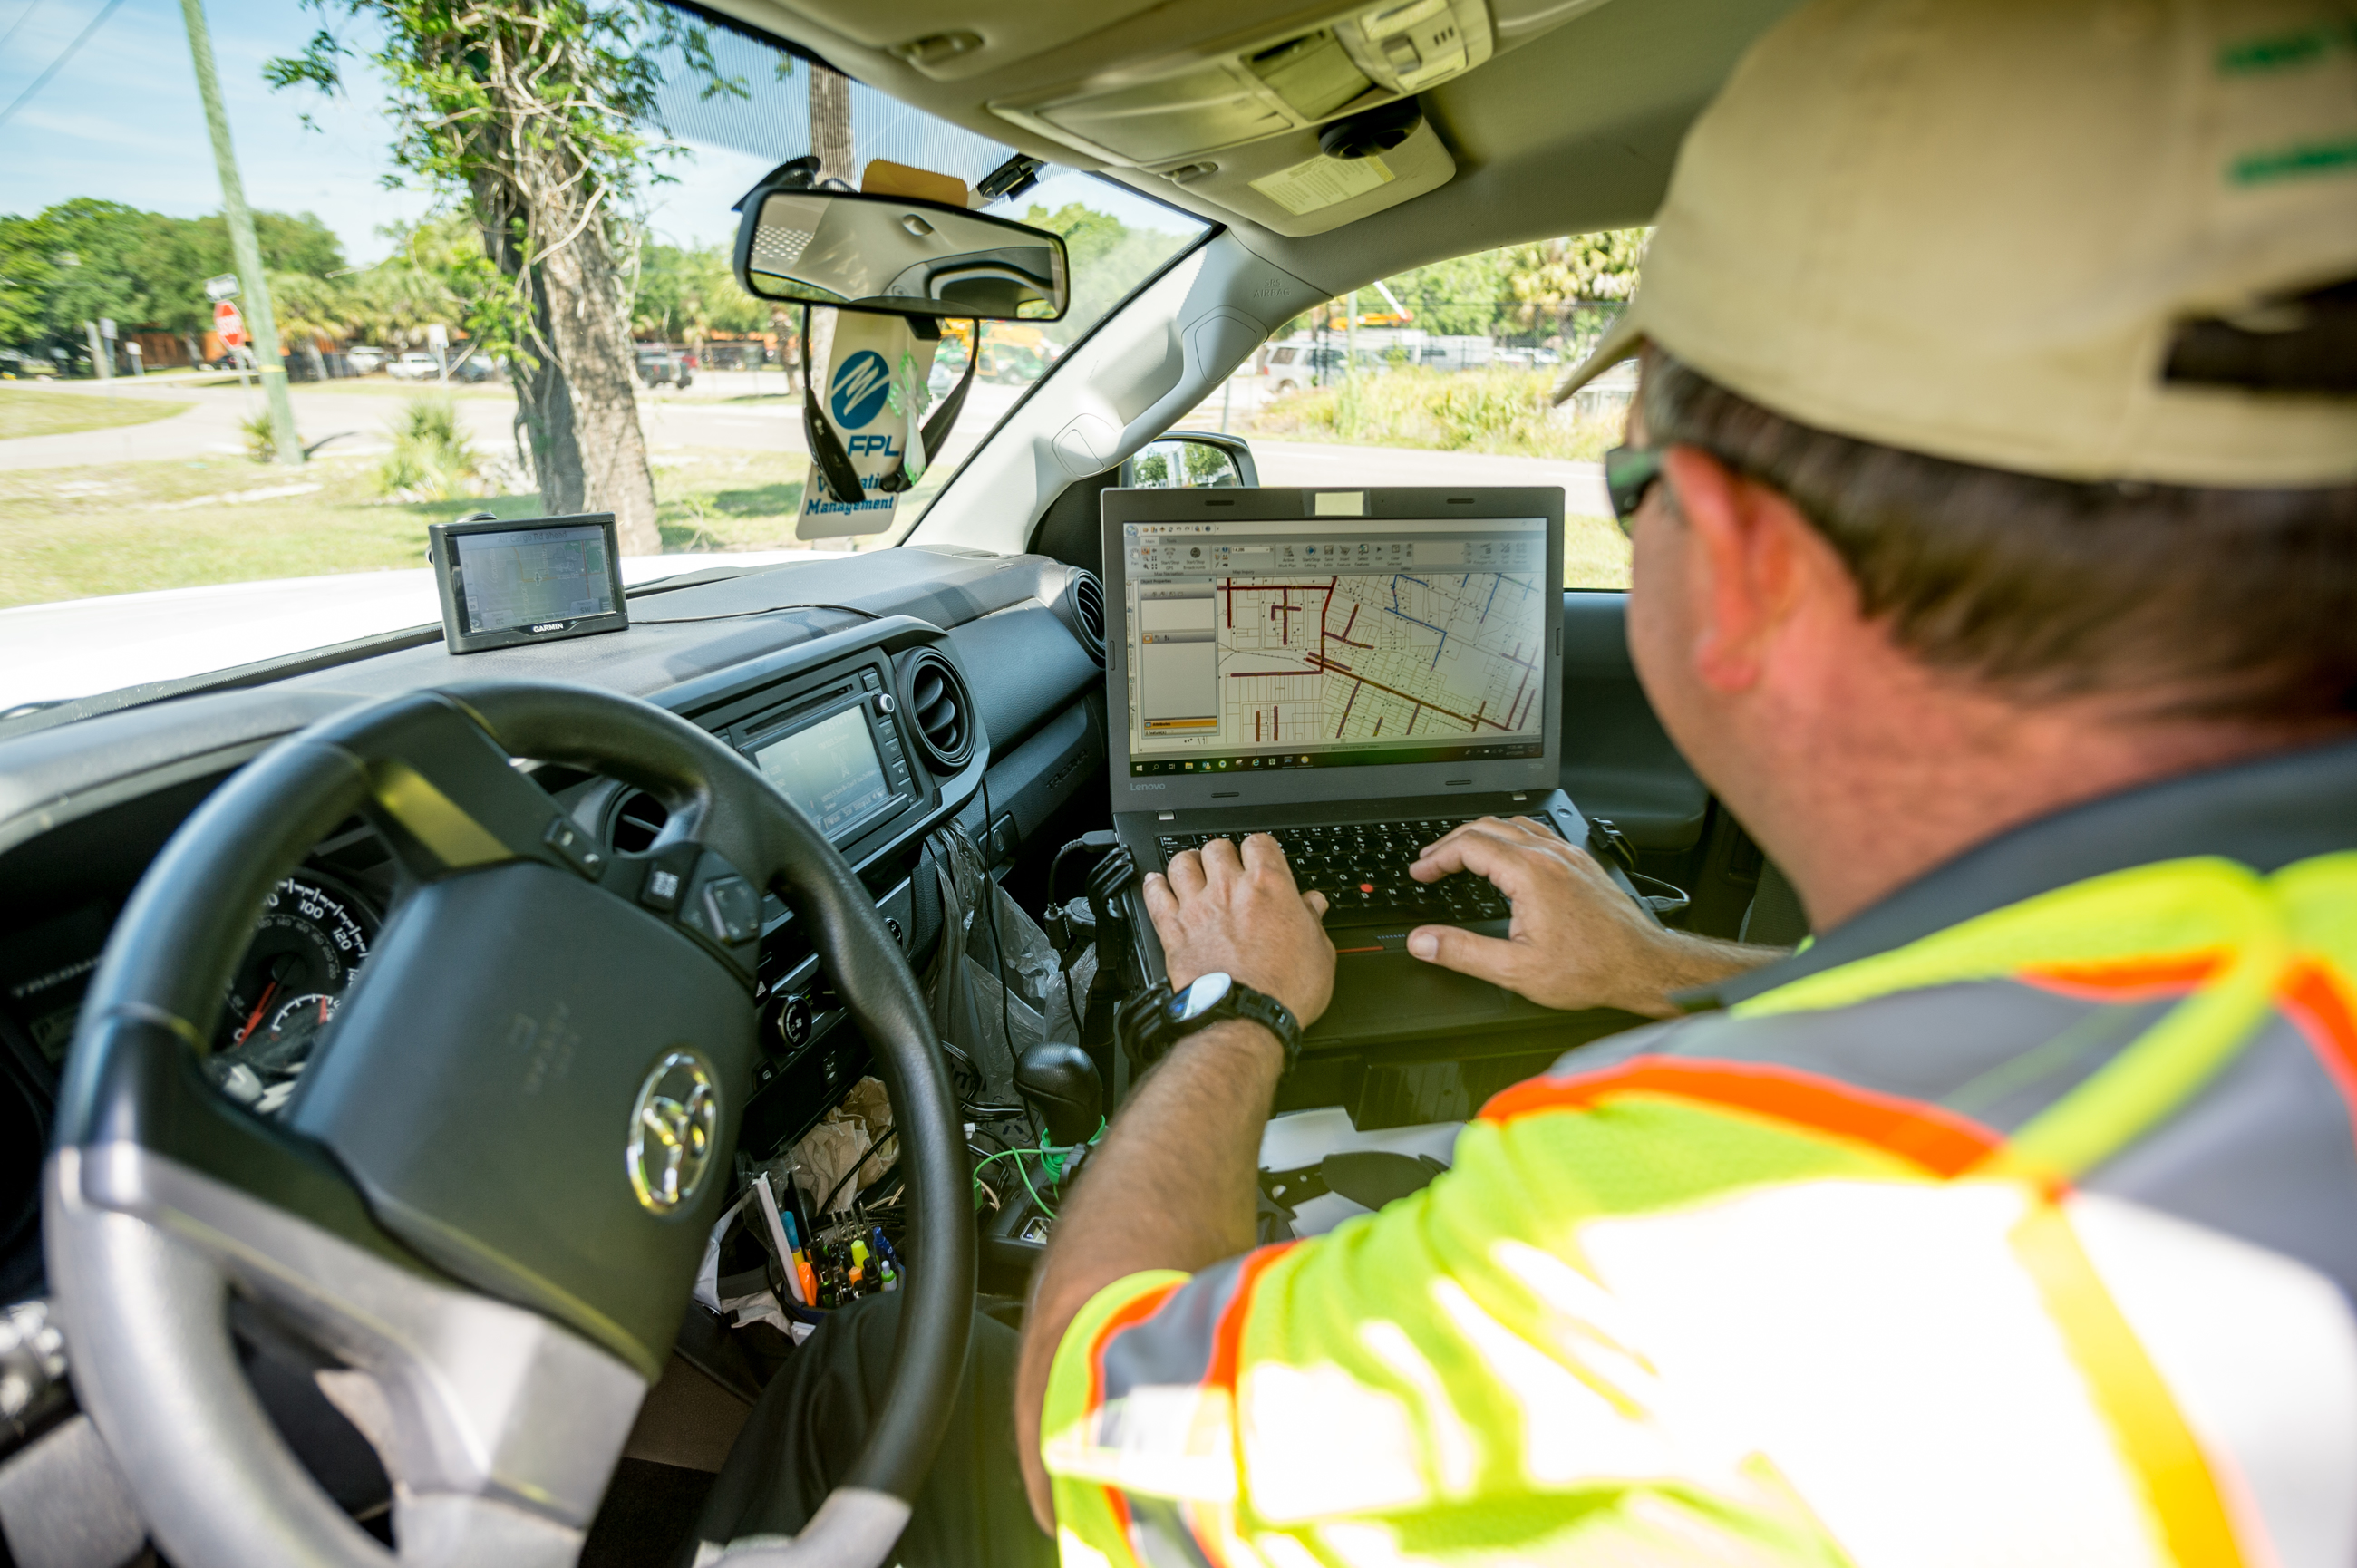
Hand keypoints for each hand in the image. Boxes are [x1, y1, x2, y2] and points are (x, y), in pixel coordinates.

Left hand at [1142, 834, 1334, 1027]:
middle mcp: (1230, 890)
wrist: (1246, 1018)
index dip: (1261, 849)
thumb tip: (1313, 904)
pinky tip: (1157, 884)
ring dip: (1189, 864)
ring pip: (1182, 864)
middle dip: (1224, 854)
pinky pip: (1156, 896)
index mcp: (1269, 886)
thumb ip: (1313, 921)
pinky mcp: (1174, 931)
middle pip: (1218, 848)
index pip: (1260, 843)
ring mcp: (1198, 908)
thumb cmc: (1283, 990)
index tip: (1262, 859)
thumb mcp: (1319, 952)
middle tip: (1228, 868)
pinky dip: (1155, 887)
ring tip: (1195, 871)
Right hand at [1406, 817, 1772, 1015]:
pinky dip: (1509, 837)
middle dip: (1451, 842)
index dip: (1436, 857)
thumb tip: (1423, 941)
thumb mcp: (1516, 970)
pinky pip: (1538, 833)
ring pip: (1514, 825)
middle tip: (1430, 861)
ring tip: (1460, 853)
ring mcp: (1568, 856)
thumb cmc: (1591, 968)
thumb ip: (1462, 952)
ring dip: (1480, 835)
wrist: (1641, 966)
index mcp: (1529, 873)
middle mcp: (1549, 855)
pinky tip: (1508, 854)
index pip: (1469, 845)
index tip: (1421, 872)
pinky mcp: (1581, 863)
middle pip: (1487, 827)